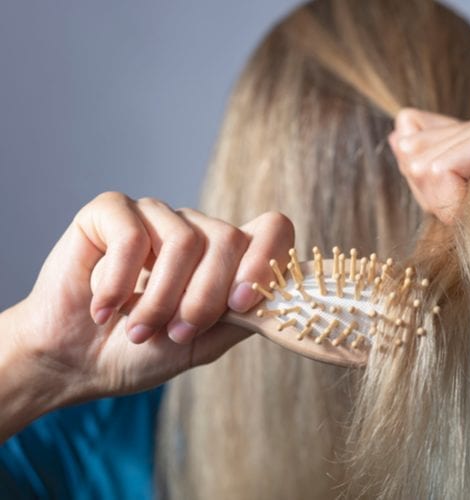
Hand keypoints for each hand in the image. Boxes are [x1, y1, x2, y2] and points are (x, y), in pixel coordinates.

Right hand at [11, 192, 292, 404]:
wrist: (73, 362)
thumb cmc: (141, 351)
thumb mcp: (203, 342)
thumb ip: (243, 317)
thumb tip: (283, 296)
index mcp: (227, 256)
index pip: (273, 229)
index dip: (267, 260)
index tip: (241, 304)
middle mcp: (197, 229)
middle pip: (229, 239)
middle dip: (204, 298)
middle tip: (175, 332)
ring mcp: (155, 215)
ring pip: (185, 241)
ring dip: (159, 299)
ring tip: (138, 329)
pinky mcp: (110, 211)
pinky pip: (132, 236)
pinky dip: (118, 284)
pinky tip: (104, 308)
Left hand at [388, 108, 469, 223]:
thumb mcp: (447, 203)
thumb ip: (423, 165)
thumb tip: (398, 133)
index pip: (409, 135)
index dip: (424, 183)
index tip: (461, 204)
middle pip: (412, 148)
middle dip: (431, 193)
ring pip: (422, 160)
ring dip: (444, 201)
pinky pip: (441, 168)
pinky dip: (453, 200)